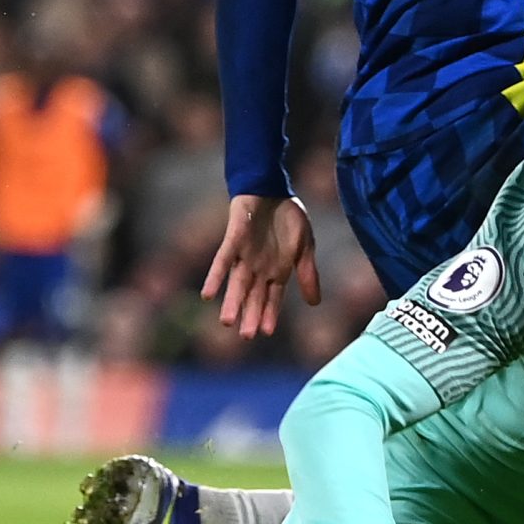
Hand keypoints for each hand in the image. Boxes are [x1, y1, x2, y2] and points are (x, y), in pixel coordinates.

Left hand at [201, 193, 320, 338]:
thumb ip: (308, 273)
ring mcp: (245, 255)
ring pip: (237, 283)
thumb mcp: (305, 246)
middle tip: (246, 336)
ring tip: (227, 321)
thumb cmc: (289, 217)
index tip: (266, 332)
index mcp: (277, 270)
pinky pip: (222, 261)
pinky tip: (208, 294)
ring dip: (232, 301)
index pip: (272, 298)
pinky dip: (215, 277)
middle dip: (250, 315)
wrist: (274, 188)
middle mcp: (259, 267)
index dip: (268, 314)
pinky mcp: (233, 241)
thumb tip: (315, 303)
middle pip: (253, 295)